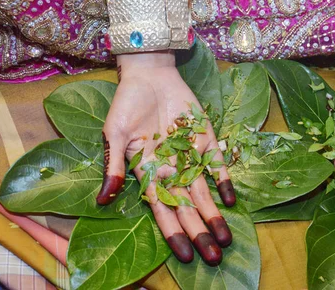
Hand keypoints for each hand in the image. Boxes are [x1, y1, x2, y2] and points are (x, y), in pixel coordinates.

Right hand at [96, 51, 235, 265]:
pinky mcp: (206, 140)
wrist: (150, 75)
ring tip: (226, 240)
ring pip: (204, 193)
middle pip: (187, 207)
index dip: (174, 232)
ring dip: (214, 215)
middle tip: (214, 258)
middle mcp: (171, 170)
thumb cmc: (127, 104)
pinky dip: (224, 181)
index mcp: (148, 173)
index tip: (185, 255)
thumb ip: (113, 166)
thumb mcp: (115, 135)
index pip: (162, 209)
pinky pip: (216, 165)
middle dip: (199, 231)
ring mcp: (190, 156)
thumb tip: (103, 199)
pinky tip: (231, 200)